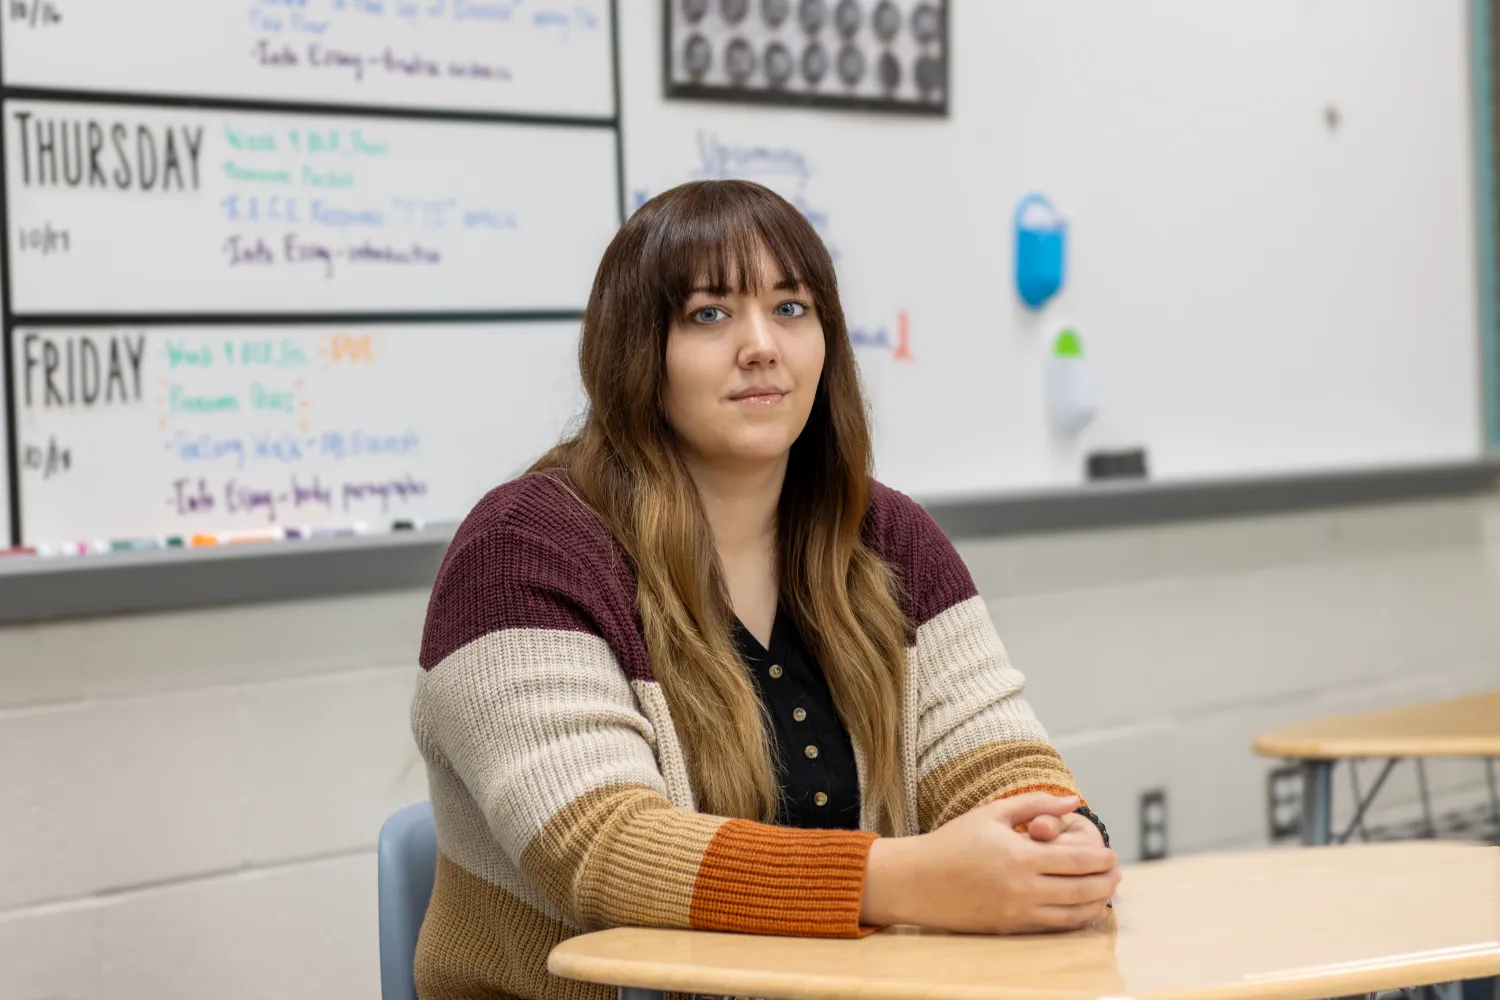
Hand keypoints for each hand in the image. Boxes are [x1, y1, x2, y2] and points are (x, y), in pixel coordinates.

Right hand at [860, 792, 1120, 934]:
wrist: (916, 880)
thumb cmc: (953, 842)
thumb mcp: (992, 813)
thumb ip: (1035, 804)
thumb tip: (1072, 802)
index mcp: (1019, 856)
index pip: (1076, 860)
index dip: (1101, 859)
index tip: (1112, 855)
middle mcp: (1022, 888)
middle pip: (1081, 890)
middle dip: (1106, 883)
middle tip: (1117, 874)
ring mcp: (1016, 912)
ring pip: (1072, 914)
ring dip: (1096, 904)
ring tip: (1106, 893)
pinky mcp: (1009, 929)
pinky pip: (1053, 928)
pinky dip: (1074, 920)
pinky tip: (1082, 910)